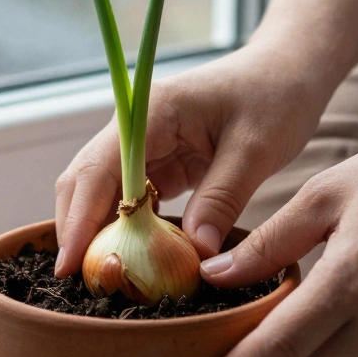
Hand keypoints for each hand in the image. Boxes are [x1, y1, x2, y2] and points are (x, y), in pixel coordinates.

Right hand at [54, 44, 319, 274]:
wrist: (289, 71)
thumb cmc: (276, 97)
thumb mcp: (256, 149)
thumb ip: (222, 199)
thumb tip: (195, 254)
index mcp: (152, 112)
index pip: (99, 169)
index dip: (79, 219)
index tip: (68, 266)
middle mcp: (136, 127)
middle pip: (86, 182)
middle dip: (78, 232)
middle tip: (84, 285)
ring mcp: (145, 146)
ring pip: (103, 195)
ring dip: (101, 235)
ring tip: (105, 282)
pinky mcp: (160, 163)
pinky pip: (131, 202)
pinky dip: (129, 231)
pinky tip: (135, 261)